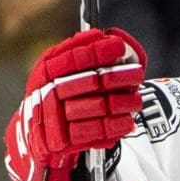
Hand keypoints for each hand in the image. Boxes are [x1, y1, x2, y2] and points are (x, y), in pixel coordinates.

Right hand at [5, 29, 146, 180]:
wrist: (41, 136)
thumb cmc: (61, 97)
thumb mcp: (66, 72)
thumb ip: (89, 54)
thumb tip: (115, 38)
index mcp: (45, 70)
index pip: (72, 57)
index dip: (96, 50)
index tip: (119, 46)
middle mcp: (45, 91)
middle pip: (87, 82)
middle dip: (115, 77)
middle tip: (138, 73)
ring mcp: (51, 118)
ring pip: (92, 108)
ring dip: (119, 103)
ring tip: (137, 101)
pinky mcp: (59, 142)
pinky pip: (91, 134)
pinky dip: (111, 128)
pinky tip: (128, 123)